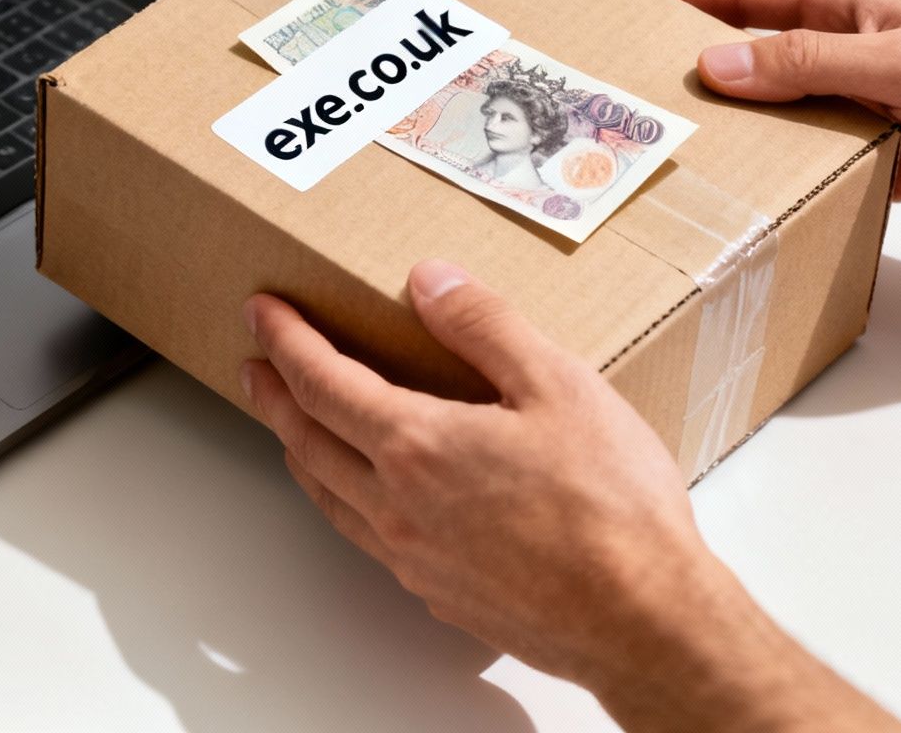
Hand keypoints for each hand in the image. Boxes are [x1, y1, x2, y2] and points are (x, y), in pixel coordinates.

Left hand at [241, 259, 900, 729]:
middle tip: (255, 364)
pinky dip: (342, 500)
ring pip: (328, 496)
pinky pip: (366, 538)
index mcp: (418, 446)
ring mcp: (414, 558)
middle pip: (307, 441)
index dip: (286, 340)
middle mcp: (399, 507)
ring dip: (299, 450)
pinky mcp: (440, 594)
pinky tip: (364, 496)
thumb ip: (485, 325)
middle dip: (274, 395)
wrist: (644, 621)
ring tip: (291, 424)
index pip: (322, 381)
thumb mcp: (559, 384)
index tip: (262, 312)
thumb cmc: (612, 510)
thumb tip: (429, 280)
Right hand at [656, 0, 900, 223]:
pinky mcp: (896, 161)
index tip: (632, 8)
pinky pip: (826, 170)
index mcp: (855, 7)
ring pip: (787, 120)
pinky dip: (793, 183)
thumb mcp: (899, 61)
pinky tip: (755, 201)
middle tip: (637, 100)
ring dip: (744, 136)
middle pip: (760, 58)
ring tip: (679, 159)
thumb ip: (805, 65)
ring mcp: (875, 108)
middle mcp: (857, 52)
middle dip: (701, 73)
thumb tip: (716, 64)